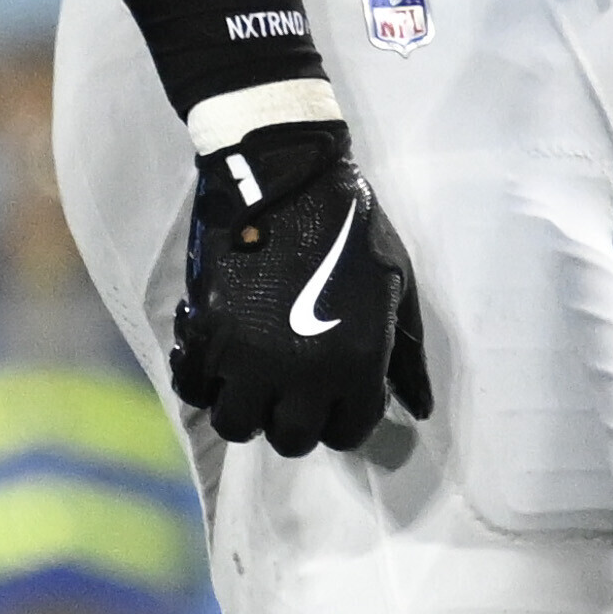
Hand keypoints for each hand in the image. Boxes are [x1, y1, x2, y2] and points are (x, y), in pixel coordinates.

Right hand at [164, 96, 427, 456]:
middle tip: (288, 393)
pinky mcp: (207, 334)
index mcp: (359, 363)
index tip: (331, 400)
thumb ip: (407, 354)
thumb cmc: (352, 228)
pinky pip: (193, 389)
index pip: (347, 432)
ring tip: (249, 381)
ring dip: (245, 409)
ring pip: (237, 424)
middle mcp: (305, 373)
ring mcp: (250, 357)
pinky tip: (214, 362)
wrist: (287, 175)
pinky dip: (201, 383)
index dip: (340, 420)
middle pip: (290, 439)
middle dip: (291, 422)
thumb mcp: (398, 287)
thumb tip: (419, 409)